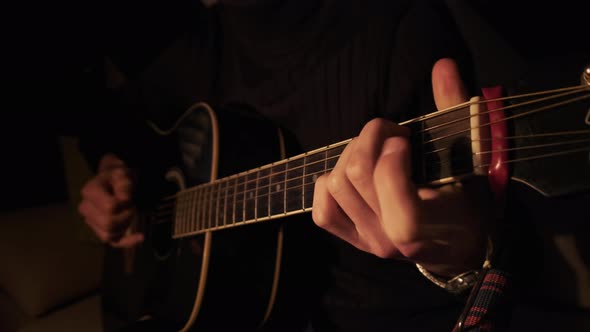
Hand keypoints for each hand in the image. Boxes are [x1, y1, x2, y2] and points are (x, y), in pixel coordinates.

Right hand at [78, 154, 143, 247]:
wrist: (114, 181)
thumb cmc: (118, 177)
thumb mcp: (122, 173)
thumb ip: (123, 182)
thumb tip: (123, 197)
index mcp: (89, 192)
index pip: (110, 207)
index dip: (124, 203)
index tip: (128, 196)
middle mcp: (86, 208)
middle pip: (108, 223)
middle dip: (125, 216)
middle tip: (131, 206)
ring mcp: (92, 221)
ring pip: (109, 235)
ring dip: (126, 225)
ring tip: (130, 212)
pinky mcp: (101, 230)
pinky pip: (113, 242)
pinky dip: (128, 242)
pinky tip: (141, 236)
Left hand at [312, 58, 488, 276]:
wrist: (456, 246)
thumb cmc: (468, 200)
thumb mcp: (471, 158)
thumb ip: (456, 111)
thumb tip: (442, 65)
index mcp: (428, 225)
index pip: (395, 199)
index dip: (391, 161)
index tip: (403, 141)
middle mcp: (391, 239)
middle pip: (355, 177)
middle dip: (369, 140)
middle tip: (391, 134)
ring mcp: (368, 241)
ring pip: (335, 185)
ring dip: (350, 155)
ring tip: (376, 151)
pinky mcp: (352, 240)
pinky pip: (322, 211)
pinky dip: (329, 185)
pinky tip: (354, 175)